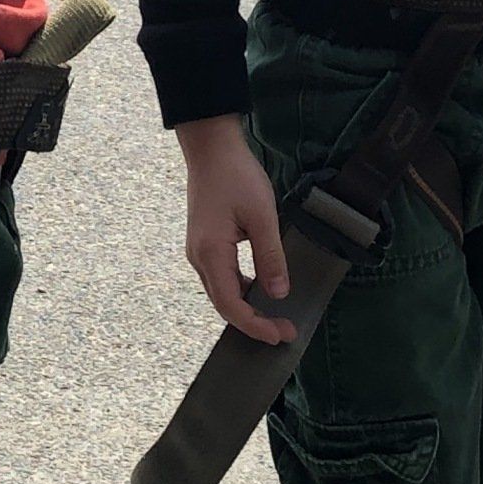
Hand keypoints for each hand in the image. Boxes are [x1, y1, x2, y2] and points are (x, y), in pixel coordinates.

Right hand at [174, 115, 294, 343]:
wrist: (211, 148)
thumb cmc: (236, 176)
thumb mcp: (262, 216)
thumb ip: (270, 257)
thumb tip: (278, 293)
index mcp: (211, 253)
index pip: (231, 304)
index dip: (255, 325)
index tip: (279, 335)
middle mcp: (199, 257)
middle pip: (223, 304)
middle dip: (253, 322)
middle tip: (284, 330)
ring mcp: (198, 251)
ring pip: (221, 292)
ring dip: (247, 308)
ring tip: (275, 316)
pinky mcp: (204, 244)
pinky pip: (220, 277)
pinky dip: (240, 291)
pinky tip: (260, 290)